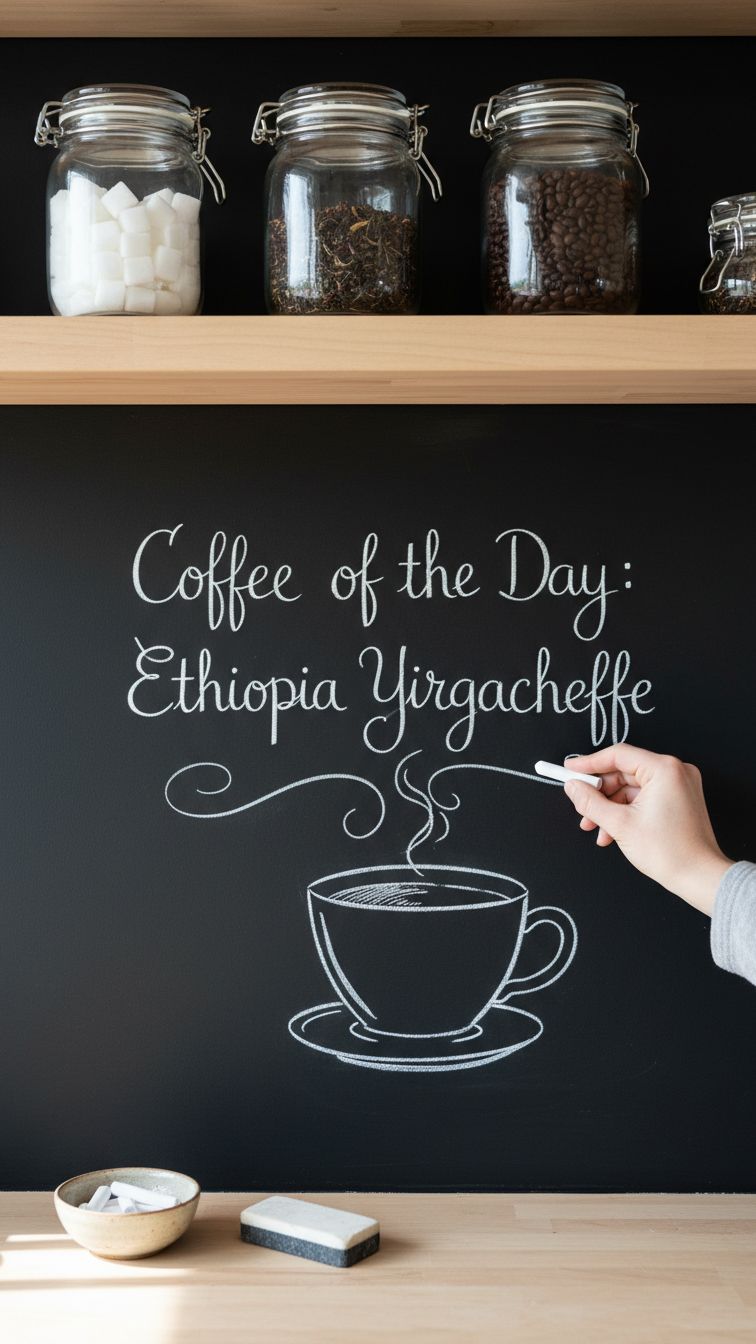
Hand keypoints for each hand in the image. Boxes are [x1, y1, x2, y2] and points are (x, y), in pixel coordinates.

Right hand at [563, 744, 732, 915]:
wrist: (698, 877)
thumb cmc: (671, 853)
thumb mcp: (620, 824)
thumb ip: (590, 802)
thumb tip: (573, 787)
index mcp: (665, 769)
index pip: (618, 755)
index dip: (589, 763)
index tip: (570, 769)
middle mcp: (675, 772)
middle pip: (623, 773)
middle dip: (599, 794)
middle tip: (581, 807)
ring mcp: (678, 786)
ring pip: (631, 789)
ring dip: (609, 808)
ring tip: (595, 827)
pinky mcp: (678, 800)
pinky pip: (643, 798)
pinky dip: (625, 812)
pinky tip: (611, 832)